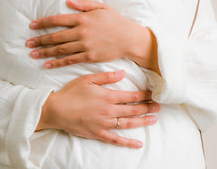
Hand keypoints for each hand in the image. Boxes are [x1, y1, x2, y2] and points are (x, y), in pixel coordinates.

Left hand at [26, 0, 159, 73]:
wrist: (129, 38)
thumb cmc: (115, 21)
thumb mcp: (102, 7)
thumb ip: (84, 4)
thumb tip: (68, 1)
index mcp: (83, 19)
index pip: (57, 20)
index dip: (43, 23)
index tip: (32, 26)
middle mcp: (81, 32)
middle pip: (55, 37)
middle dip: (40, 40)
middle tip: (28, 43)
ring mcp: (85, 46)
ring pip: (60, 49)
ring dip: (45, 52)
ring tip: (33, 54)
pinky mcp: (89, 57)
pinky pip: (70, 60)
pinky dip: (57, 62)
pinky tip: (47, 64)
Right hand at [35, 70, 159, 148]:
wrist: (57, 110)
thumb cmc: (72, 92)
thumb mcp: (88, 79)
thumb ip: (107, 77)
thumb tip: (123, 73)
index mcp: (108, 96)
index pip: (131, 95)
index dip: (144, 94)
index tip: (153, 94)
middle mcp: (109, 111)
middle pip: (133, 110)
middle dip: (147, 107)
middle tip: (159, 106)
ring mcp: (105, 124)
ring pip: (128, 124)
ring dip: (143, 121)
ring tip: (154, 119)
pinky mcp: (98, 134)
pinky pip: (116, 140)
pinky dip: (128, 142)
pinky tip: (137, 143)